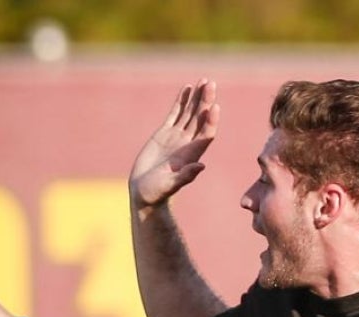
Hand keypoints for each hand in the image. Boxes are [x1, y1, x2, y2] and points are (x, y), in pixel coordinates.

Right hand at [130, 80, 219, 209]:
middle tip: (211, 83)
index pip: (205, 133)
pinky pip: (175, 114)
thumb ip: (185, 176)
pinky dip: (181, 101)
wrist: (144, 192)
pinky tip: (187, 89)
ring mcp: (176, 137)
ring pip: (189, 113)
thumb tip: (201, 166)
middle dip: (206, 101)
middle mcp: (187, 143)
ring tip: (204, 81)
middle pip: (200, 118)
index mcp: (192, 155)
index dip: (210, 120)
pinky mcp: (164, 133)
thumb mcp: (170, 185)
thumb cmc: (156, 193)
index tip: (214, 106)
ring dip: (197, 98)